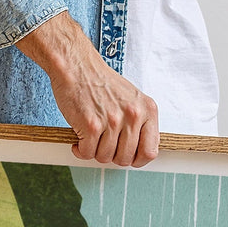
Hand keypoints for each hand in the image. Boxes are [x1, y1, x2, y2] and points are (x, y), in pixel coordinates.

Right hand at [16, 12, 158, 166]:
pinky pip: (87, 153)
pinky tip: (80, 138)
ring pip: (105, 158)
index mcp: (147, 110)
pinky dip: (80, 150)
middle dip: (112, 156)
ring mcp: (112, 121)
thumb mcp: (132, 100)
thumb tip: (141, 152)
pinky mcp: (91, 125)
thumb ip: (140, 125)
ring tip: (91, 136)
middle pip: (125, 159)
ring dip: (94, 151)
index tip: (128, 157)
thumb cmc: (102, 84)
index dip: (137, 160)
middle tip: (103, 143)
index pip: (150, 152)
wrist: (77, 66)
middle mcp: (133, 115)